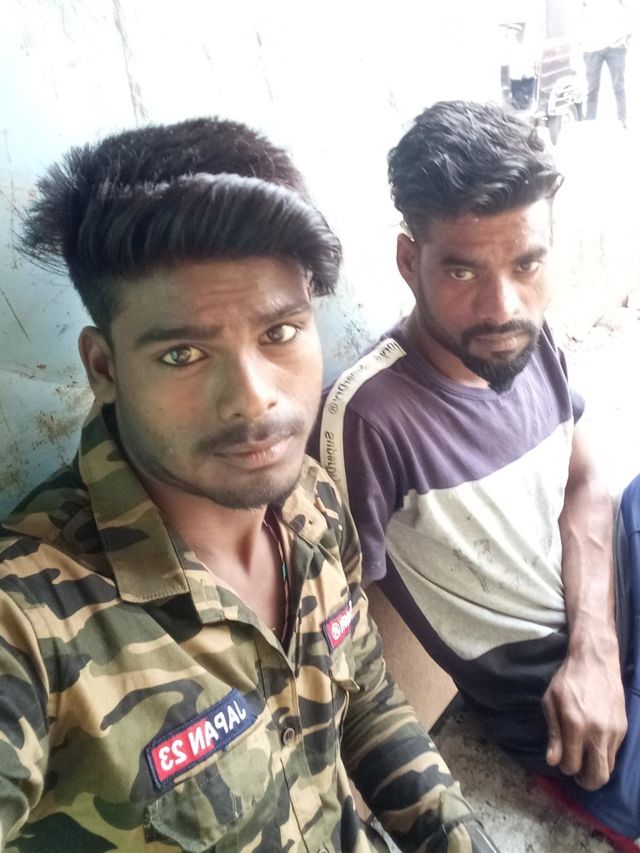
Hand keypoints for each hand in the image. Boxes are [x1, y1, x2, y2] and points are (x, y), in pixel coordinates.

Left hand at [542, 644, 626, 789]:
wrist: (595, 661)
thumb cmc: (567, 680)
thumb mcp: (550, 702)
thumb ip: (553, 733)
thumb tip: (552, 761)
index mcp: (575, 725)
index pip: (571, 765)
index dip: (564, 767)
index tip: (561, 760)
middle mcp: (597, 733)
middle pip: (597, 776)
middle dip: (585, 781)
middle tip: (577, 774)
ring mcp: (614, 732)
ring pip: (609, 768)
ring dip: (596, 769)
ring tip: (585, 759)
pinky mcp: (624, 728)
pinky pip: (615, 754)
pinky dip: (604, 756)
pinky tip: (594, 745)